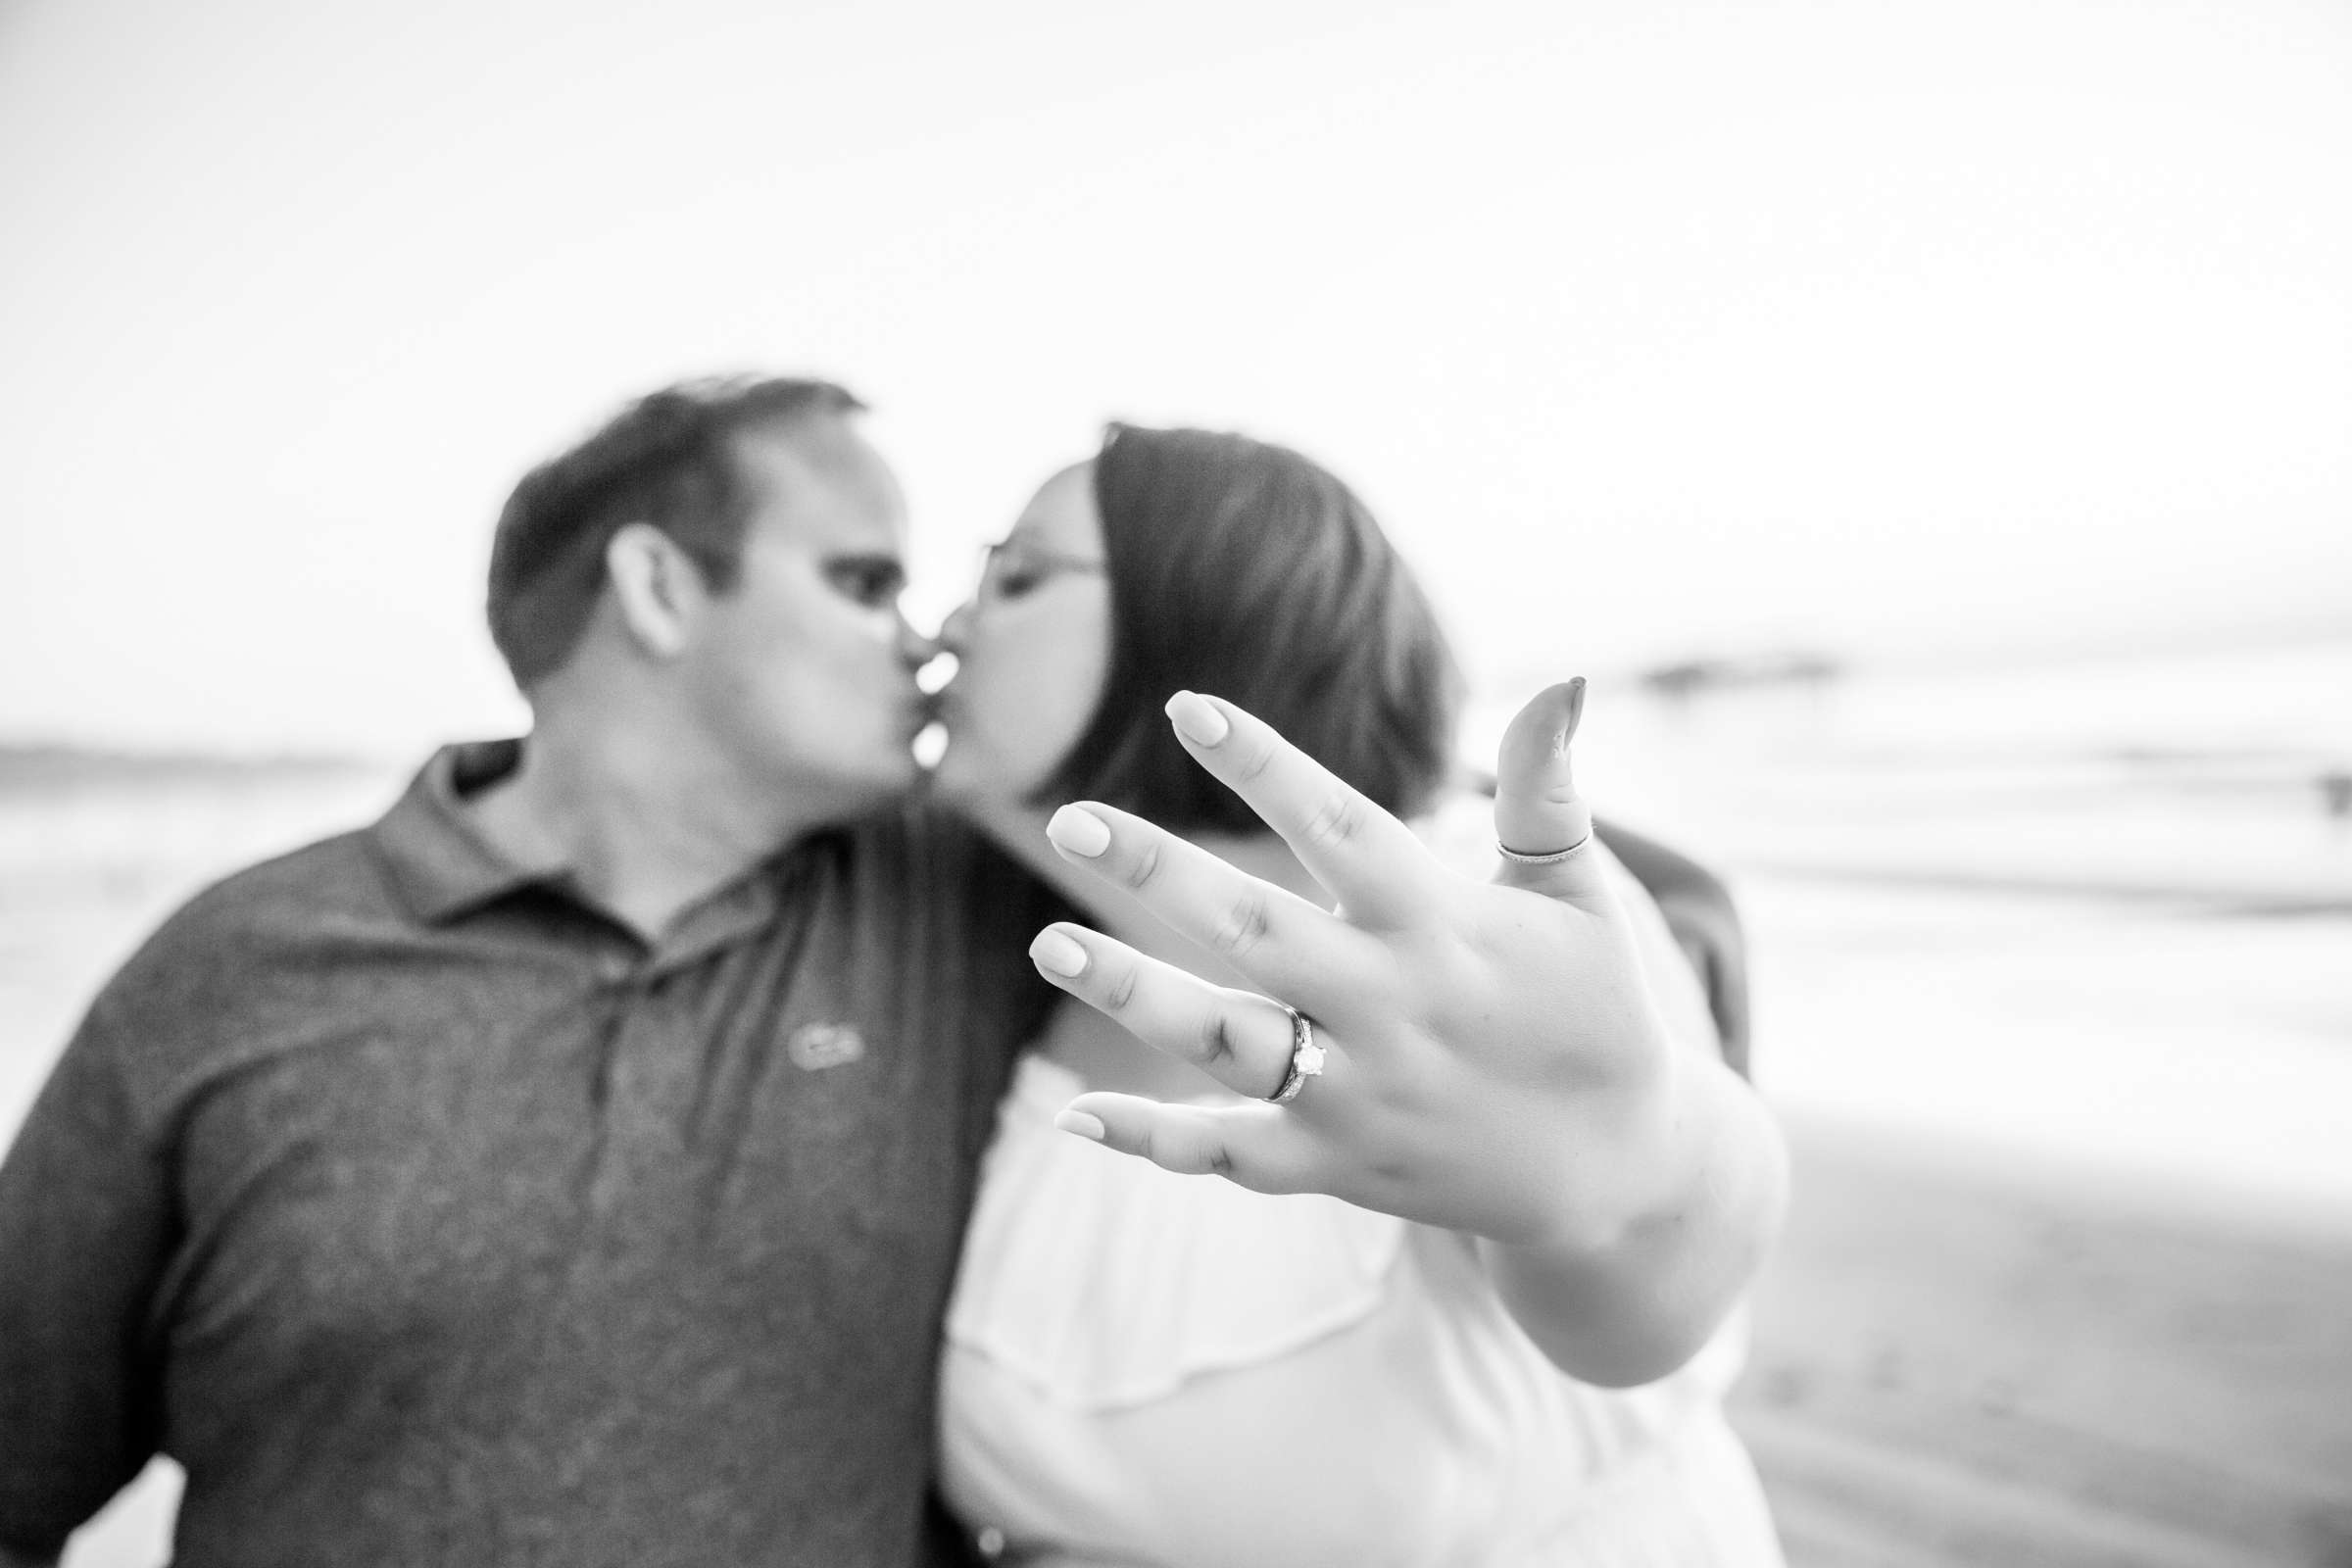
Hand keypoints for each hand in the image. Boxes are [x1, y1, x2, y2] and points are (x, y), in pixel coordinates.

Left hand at [1025, 679, 1687, 1251]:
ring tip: (1050, 946)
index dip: (1263, 764)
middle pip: (1254, 928)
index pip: (1339, 826)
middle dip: (1158, 872)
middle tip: (1070, 817)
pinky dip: (1155, 1140)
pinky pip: (1231, 1153)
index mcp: (1441, 922)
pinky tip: (1076, 1116)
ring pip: (1225, 1039)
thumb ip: (1546, 785)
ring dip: (1132, 994)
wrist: (1621, 1169)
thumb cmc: (1595, 1007)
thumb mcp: (1579, 891)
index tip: (1183, 705)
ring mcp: (1356, 1091)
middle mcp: (1387, 1003)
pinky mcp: (1336, 1165)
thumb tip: (1563, 677)